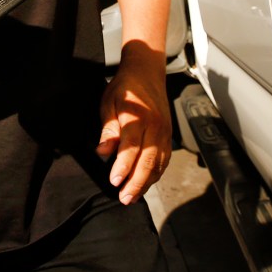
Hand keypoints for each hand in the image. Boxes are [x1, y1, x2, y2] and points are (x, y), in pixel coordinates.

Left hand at [97, 49, 171, 204]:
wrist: (147, 72)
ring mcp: (164, 132)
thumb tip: (103, 152)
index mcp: (138, 117)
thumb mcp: (109, 102)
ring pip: (158, 164)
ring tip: (132, 197)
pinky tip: (145, 184)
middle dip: (136, 182)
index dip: (123, 166)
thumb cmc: (124, 88)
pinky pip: (164, 160)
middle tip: (123, 198)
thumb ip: (108, 128)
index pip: (131, 147)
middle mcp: (155, 127)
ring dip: (146, 183)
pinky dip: (155, 175)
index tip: (113, 181)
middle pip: (148, 160)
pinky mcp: (168, 136)